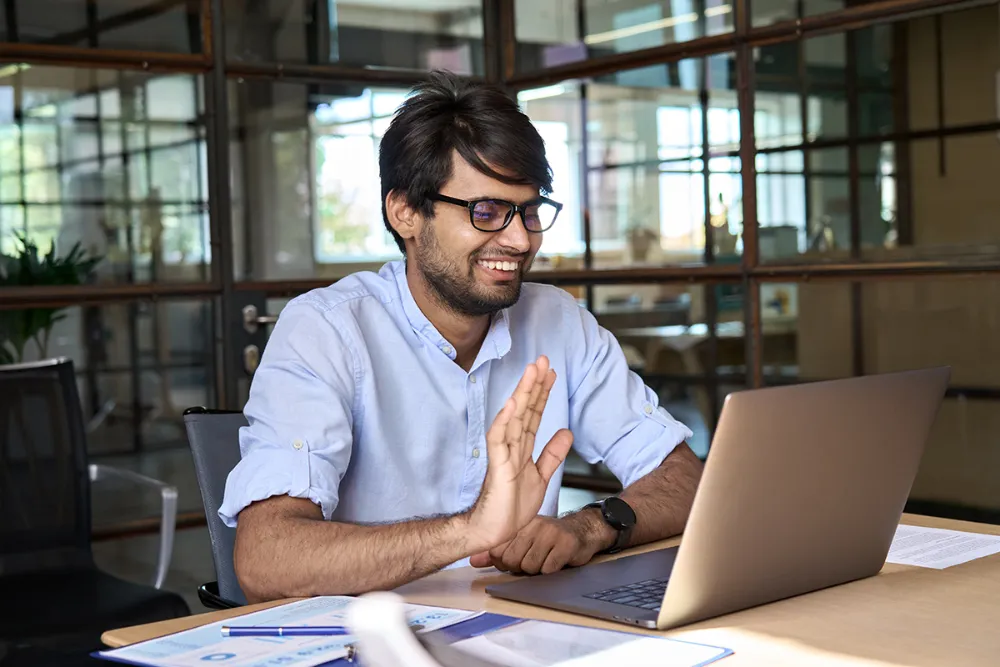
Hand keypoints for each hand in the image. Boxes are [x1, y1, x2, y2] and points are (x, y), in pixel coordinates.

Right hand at [465, 356, 572, 551]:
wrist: (495, 532)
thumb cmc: (511, 507)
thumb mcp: (541, 477)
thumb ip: (552, 454)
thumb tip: (567, 432)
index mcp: (522, 447)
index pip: (534, 414)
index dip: (543, 393)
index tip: (551, 373)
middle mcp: (512, 446)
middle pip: (525, 409)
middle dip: (534, 384)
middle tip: (543, 360)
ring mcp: (503, 454)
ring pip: (513, 417)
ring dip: (522, 393)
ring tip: (531, 371)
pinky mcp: (497, 466)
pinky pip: (499, 439)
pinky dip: (505, 420)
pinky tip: (512, 404)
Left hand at [469, 513, 611, 573]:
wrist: (582, 531)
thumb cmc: (549, 538)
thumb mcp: (522, 540)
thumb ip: (497, 551)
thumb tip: (473, 560)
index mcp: (519, 524)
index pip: (497, 551)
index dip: (504, 562)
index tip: (516, 559)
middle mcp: (533, 525)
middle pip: (512, 561)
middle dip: (522, 567)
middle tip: (534, 559)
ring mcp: (550, 532)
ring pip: (530, 567)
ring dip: (538, 570)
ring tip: (546, 558)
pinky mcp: (566, 543)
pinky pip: (548, 569)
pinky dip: (552, 570)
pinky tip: (557, 560)